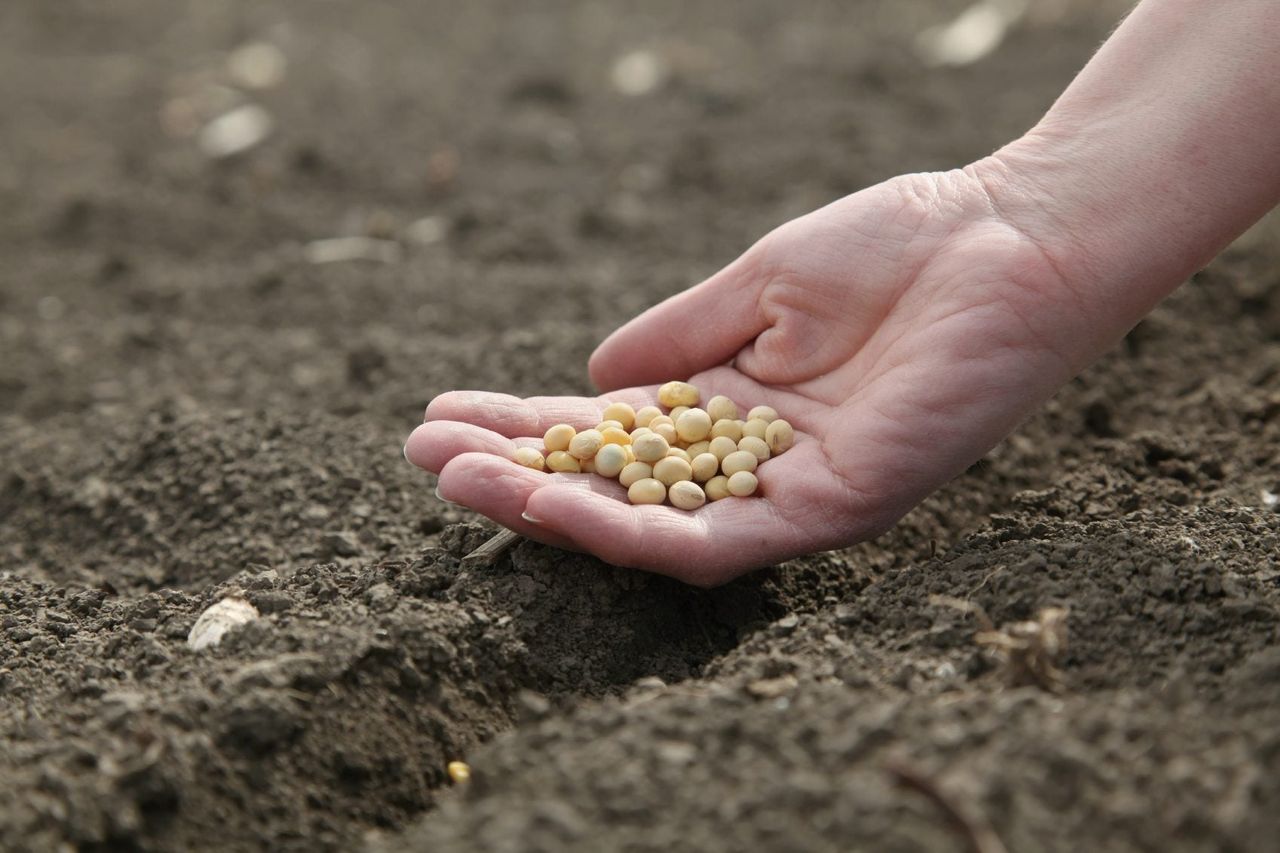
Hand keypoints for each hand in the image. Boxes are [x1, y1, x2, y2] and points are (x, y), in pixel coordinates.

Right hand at [406, 160, 1093, 586]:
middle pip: (616, 491)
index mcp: (731, 408)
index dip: (523, 430)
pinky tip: (558, 507)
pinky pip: (721, 543)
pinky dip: (635, 532)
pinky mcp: (836, 511)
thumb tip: (593, 378)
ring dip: (555, 512)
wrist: (1008, 239)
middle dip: (518, 476)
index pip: (608, 436)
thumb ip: (679, 336)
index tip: (439, 418)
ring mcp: (791, 495)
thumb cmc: (896, 246)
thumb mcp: (759, 286)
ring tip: (466, 483)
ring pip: (653, 533)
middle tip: (425, 458)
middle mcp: (751, 465)